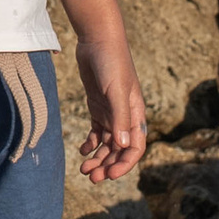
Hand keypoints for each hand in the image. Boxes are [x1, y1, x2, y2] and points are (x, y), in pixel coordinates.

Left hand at [75, 28, 146, 184]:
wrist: (98, 40)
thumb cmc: (111, 63)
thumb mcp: (115, 90)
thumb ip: (119, 118)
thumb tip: (123, 146)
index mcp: (136, 115)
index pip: (135, 148)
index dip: (124, 164)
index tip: (109, 175)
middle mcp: (125, 116)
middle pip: (119, 150)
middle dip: (108, 165)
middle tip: (92, 178)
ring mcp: (111, 112)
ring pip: (107, 144)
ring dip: (98, 158)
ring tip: (84, 169)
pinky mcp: (98, 106)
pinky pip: (97, 132)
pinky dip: (91, 144)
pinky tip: (82, 151)